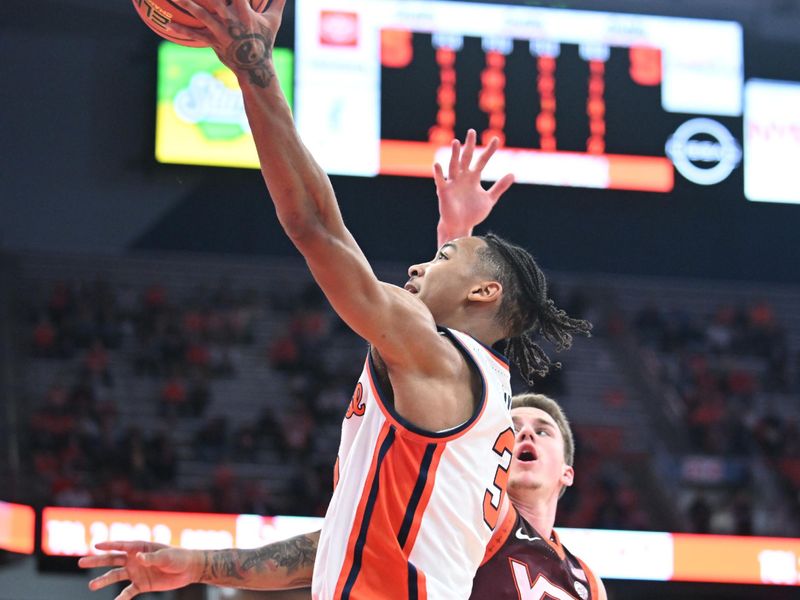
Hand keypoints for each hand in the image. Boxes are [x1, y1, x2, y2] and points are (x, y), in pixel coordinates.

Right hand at [78, 541, 200, 599]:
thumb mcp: (166, 556)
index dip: (108, 545)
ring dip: (103, 580)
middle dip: (97, 560)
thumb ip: (151, 558)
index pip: (121, 545)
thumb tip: (138, 557)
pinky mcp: (141, 585)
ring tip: (91, 586)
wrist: (188, 570)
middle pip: (112, 559)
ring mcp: (136, 572)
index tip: (95, 545)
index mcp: (140, 547)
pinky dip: (121, 598)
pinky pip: (127, 592)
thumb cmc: (178, 557)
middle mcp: (134, 559)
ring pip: (115, 576)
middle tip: (80, 562)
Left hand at [168, 0, 286, 87]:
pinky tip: (168, 25)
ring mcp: (222, 32)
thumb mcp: (273, 20)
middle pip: (215, 0)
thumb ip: (278, 1)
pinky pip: (195, 35)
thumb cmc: (265, 41)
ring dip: (188, 4)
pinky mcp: (214, 42)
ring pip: (202, 15)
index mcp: (246, 12)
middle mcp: (233, 20)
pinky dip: (181, 30)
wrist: (256, 69)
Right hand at [433, 129, 513, 243]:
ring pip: (453, 166)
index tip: (496, 139)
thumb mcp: (489, 199)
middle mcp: (462, 177)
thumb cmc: (473, 213)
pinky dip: (438, 173)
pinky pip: (441, 181)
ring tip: (456, 142)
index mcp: (473, 178)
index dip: (489, 151)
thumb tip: (512, 174)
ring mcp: (452, 183)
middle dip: (469, 145)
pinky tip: (437, 164)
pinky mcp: (444, 192)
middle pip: (466, 158)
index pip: (482, 161)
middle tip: (472, 132)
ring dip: (454, 155)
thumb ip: (499, 187)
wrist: (460, 226)